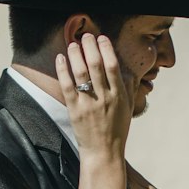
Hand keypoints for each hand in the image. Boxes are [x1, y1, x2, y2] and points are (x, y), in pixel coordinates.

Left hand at [55, 33, 131, 155]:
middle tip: (85, 36)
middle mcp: (105, 97)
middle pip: (96, 65)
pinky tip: (60, 59)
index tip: (102, 38)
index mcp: (119, 95)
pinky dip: (63, 71)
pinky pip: (67, 86)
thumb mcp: (127, 108)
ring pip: (81, 73)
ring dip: (75, 55)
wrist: (104, 153)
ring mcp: (89, 104)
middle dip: (90, 47)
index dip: (107, 49)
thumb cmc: (116, 130)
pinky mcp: (75, 110)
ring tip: (72, 43)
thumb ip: (128, 87)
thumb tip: (128, 69)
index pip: (113, 66)